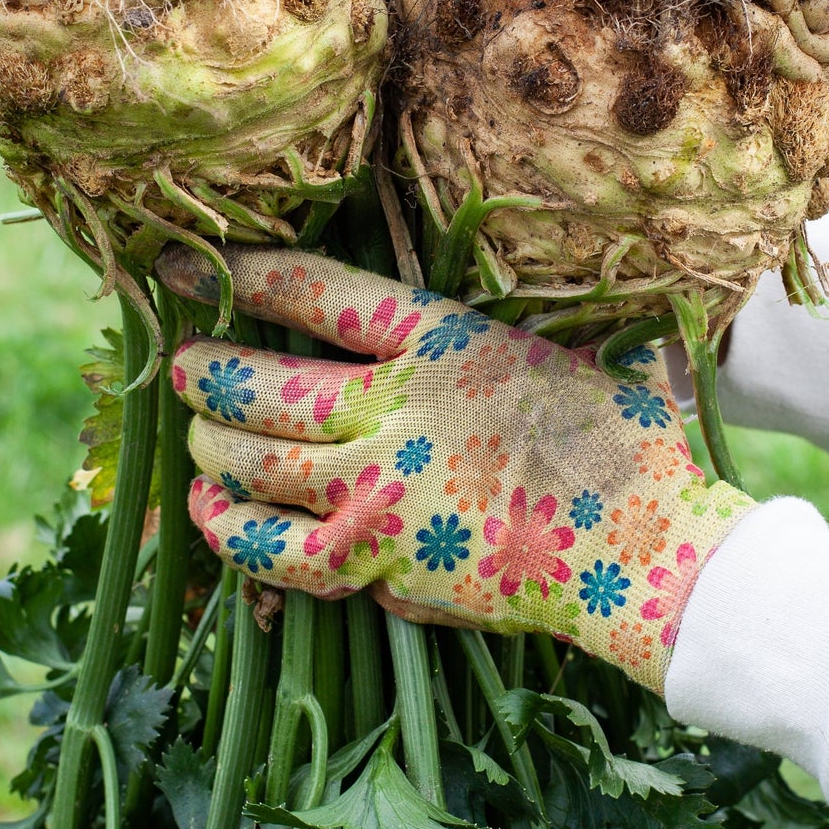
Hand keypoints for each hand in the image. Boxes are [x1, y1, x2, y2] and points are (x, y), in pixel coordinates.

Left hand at [167, 249, 752, 691]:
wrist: (643, 549)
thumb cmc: (622, 446)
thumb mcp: (557, 353)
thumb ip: (484, 344)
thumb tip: (444, 330)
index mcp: (441, 342)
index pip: (317, 291)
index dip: (247, 273)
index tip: (196, 266)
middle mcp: (393, 409)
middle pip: (260, 382)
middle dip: (206, 369)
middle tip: (185, 364)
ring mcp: (375, 490)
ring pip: (250, 459)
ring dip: (208, 440)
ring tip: (195, 428)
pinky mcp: (375, 562)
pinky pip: (269, 547)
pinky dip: (226, 526)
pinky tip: (208, 507)